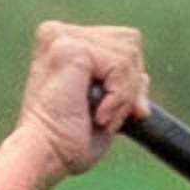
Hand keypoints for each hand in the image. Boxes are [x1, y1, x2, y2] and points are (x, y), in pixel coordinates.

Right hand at [8, 20, 152, 186]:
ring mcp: (61, 38)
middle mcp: (57, 33)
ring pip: (128, 56)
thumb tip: (143, 75)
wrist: (45, 156)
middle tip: (107, 116)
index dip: (130, 80)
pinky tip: (97, 115)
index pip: (121, 43)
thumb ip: (121, 85)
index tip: (118, 112)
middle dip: (130, 85)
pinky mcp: (69, 49)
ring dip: (124, 96)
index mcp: (62, 43)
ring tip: (98, 117)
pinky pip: (121, 66)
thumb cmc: (68, 141)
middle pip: (129, 43)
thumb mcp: (104, 107)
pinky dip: (119, 98)